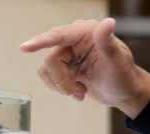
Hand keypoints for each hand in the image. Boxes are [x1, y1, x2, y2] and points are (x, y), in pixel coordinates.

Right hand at [20, 18, 149, 118]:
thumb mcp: (116, 62)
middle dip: (62, 80)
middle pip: (51, 60)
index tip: (25, 47)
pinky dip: (62, 89)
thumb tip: (106, 23)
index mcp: (87, 32)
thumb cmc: (124, 77)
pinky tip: (78, 90)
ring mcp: (68, 54)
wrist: (123, 93)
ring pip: (47, 71)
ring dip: (62, 87)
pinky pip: (49, 78)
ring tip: (80, 91)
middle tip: (78, 90)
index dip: (41, 41)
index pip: (59, 35)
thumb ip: (107, 42)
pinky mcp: (64, 67)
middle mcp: (75, 40)